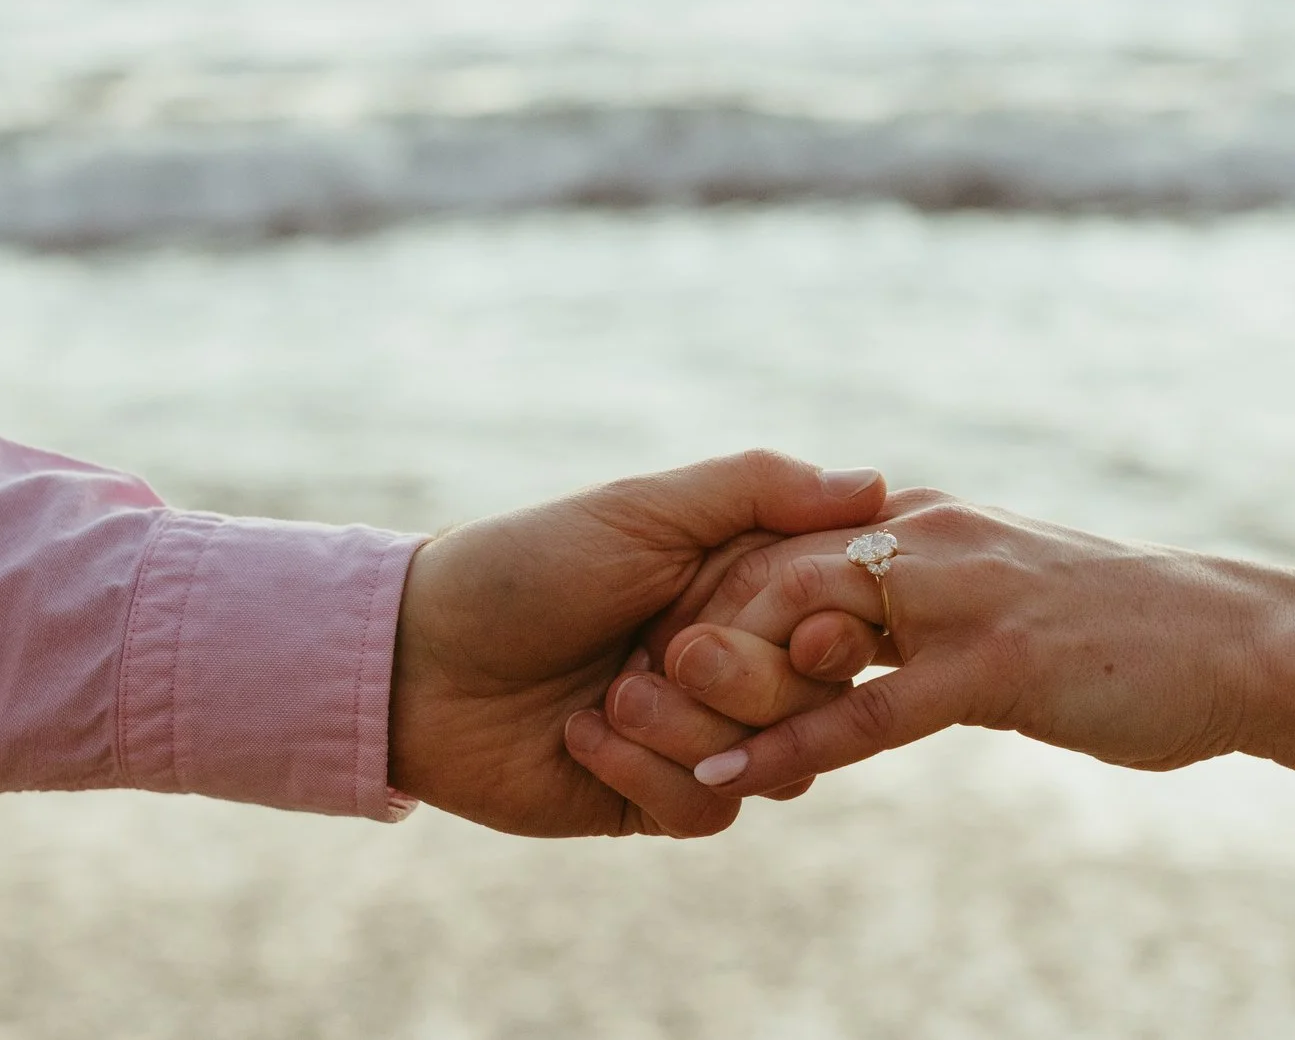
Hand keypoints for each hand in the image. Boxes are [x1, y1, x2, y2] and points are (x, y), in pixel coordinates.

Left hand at [386, 450, 883, 836]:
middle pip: (816, 694)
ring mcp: (699, 730)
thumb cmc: (527, 566)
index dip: (827, 625)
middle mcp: (733, 656)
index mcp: (739, 582)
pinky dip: (646, 770)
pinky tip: (582, 735)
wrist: (419, 661)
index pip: (839, 613)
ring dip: (686, 727)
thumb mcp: (641, 511)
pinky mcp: (655, 796)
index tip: (799, 620)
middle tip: (666, 649)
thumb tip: (875, 484)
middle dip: (742, 678)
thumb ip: (756, 491)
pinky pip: (708, 809)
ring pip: (773, 760)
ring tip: (609, 695)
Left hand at [654, 492, 1272, 796]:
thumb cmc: (1120, 629)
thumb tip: (853, 626)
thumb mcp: (999, 595)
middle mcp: (925, 538)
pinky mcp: (993, 664)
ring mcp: (958, 597)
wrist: (1236, 642)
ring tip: (639, 725)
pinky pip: (867, 708)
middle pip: (767, 568)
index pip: (778, 538)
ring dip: (716, 677)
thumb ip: (921, 599)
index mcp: (921, 519)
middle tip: (623, 687)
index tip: (651, 648)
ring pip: (801, 624)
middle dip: (689, 626)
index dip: (706, 593)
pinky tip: (727, 775)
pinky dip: (787, 743)